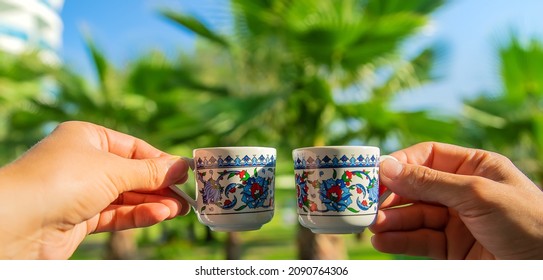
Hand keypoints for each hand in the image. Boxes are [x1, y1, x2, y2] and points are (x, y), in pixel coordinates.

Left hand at [0, 121, 190, 258]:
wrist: (15, 223)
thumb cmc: (63, 180)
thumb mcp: (113, 170)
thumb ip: (150, 171)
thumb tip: (183, 166)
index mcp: (88, 137)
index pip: (134, 148)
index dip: (161, 161)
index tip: (185, 172)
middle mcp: (83, 163)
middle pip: (132, 173)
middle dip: (160, 185)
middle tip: (188, 195)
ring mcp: (81, 192)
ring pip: (126, 196)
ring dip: (154, 202)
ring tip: (180, 209)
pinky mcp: (79, 218)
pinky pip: (116, 214)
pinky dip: (138, 215)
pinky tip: (160, 215)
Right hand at [370, 142, 542, 258]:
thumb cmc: (528, 221)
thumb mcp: (478, 194)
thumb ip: (430, 181)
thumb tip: (388, 166)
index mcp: (474, 167)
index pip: (427, 157)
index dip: (401, 163)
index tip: (376, 173)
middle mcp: (461, 192)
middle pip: (415, 187)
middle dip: (391, 196)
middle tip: (367, 203)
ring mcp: (454, 221)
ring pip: (412, 216)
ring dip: (390, 220)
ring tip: (372, 225)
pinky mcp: (449, 248)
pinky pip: (418, 240)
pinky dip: (398, 241)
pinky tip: (382, 241)